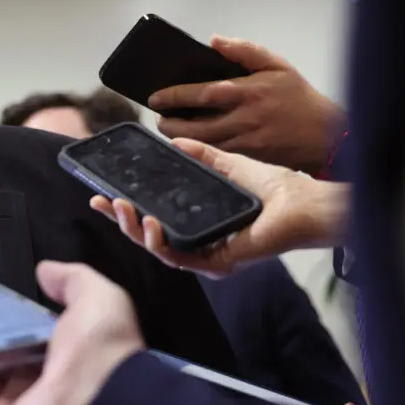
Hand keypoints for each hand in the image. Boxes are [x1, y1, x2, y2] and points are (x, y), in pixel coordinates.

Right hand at [91, 139, 348, 276]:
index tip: (104, 195)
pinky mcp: (217, 263)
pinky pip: (179, 259)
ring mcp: (207, 257)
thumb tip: (175, 140)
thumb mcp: (228, 165)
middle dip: (121, 221)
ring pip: (158, 251)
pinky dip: (160, 243)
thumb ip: (202, 156)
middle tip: (101, 202)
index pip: (155, 220)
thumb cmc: (276, 189)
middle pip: (149, 238)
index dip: (127, 210)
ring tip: (122, 208)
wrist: (303, 203)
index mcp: (200, 225)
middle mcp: (200, 245)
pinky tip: (150, 223)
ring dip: (135, 230)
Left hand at [150, 37, 345, 174]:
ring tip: (167, 129)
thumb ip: (245, 51)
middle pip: (197, 125)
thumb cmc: (297, 97)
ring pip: (203, 143)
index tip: (156, 97)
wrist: (324, 134)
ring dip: (180, 138)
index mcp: (248, 92)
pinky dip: (199, 151)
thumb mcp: (277, 65)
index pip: (204, 92)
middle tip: (157, 118)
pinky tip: (188, 144)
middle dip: (171, 123)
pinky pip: (217, 156)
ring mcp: (245, 141)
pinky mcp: (248, 159)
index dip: (176, 96)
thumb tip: (214, 40)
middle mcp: (244, 118)